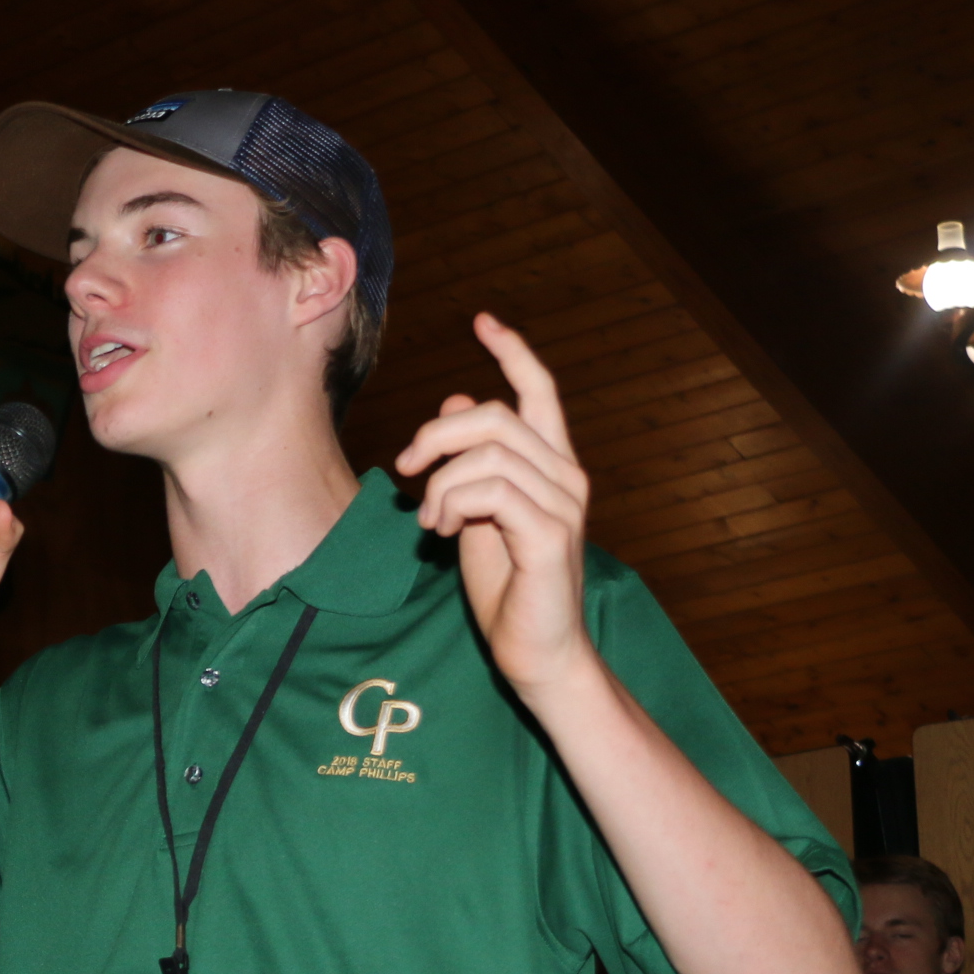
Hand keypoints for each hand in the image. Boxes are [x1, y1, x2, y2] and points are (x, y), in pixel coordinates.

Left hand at [392, 313, 591, 692]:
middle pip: (496, 416)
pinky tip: (440, 532)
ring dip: (441, 482)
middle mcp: (566, 476)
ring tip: (430, 522)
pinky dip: (452, 503)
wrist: (537, 651)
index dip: (513, 351)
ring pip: (488, 452)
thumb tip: (454, 405)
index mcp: (552, 465)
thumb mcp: (478, 513)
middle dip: (437, 434)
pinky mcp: (549, 534)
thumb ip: (472, 462)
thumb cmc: (507, 587)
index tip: (482, 322)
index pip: (540, 391)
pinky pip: (490, 491)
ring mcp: (563, 504)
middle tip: (407, 468)